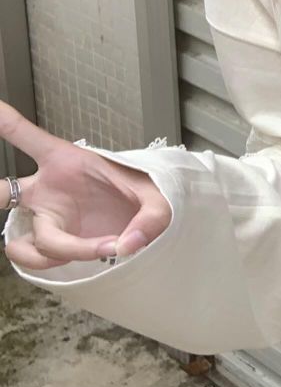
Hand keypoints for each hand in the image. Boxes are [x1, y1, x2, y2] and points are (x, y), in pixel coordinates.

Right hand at [0, 100, 171, 271]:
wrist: (149, 218)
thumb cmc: (144, 193)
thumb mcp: (158, 193)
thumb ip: (151, 215)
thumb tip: (128, 244)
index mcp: (65, 162)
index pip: (26, 137)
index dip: (5, 123)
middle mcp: (47, 191)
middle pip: (3, 193)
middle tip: (0, 197)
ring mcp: (48, 220)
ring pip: (20, 243)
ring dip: (48, 252)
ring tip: (92, 248)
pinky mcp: (57, 245)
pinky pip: (39, 260)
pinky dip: (63, 263)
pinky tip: (95, 255)